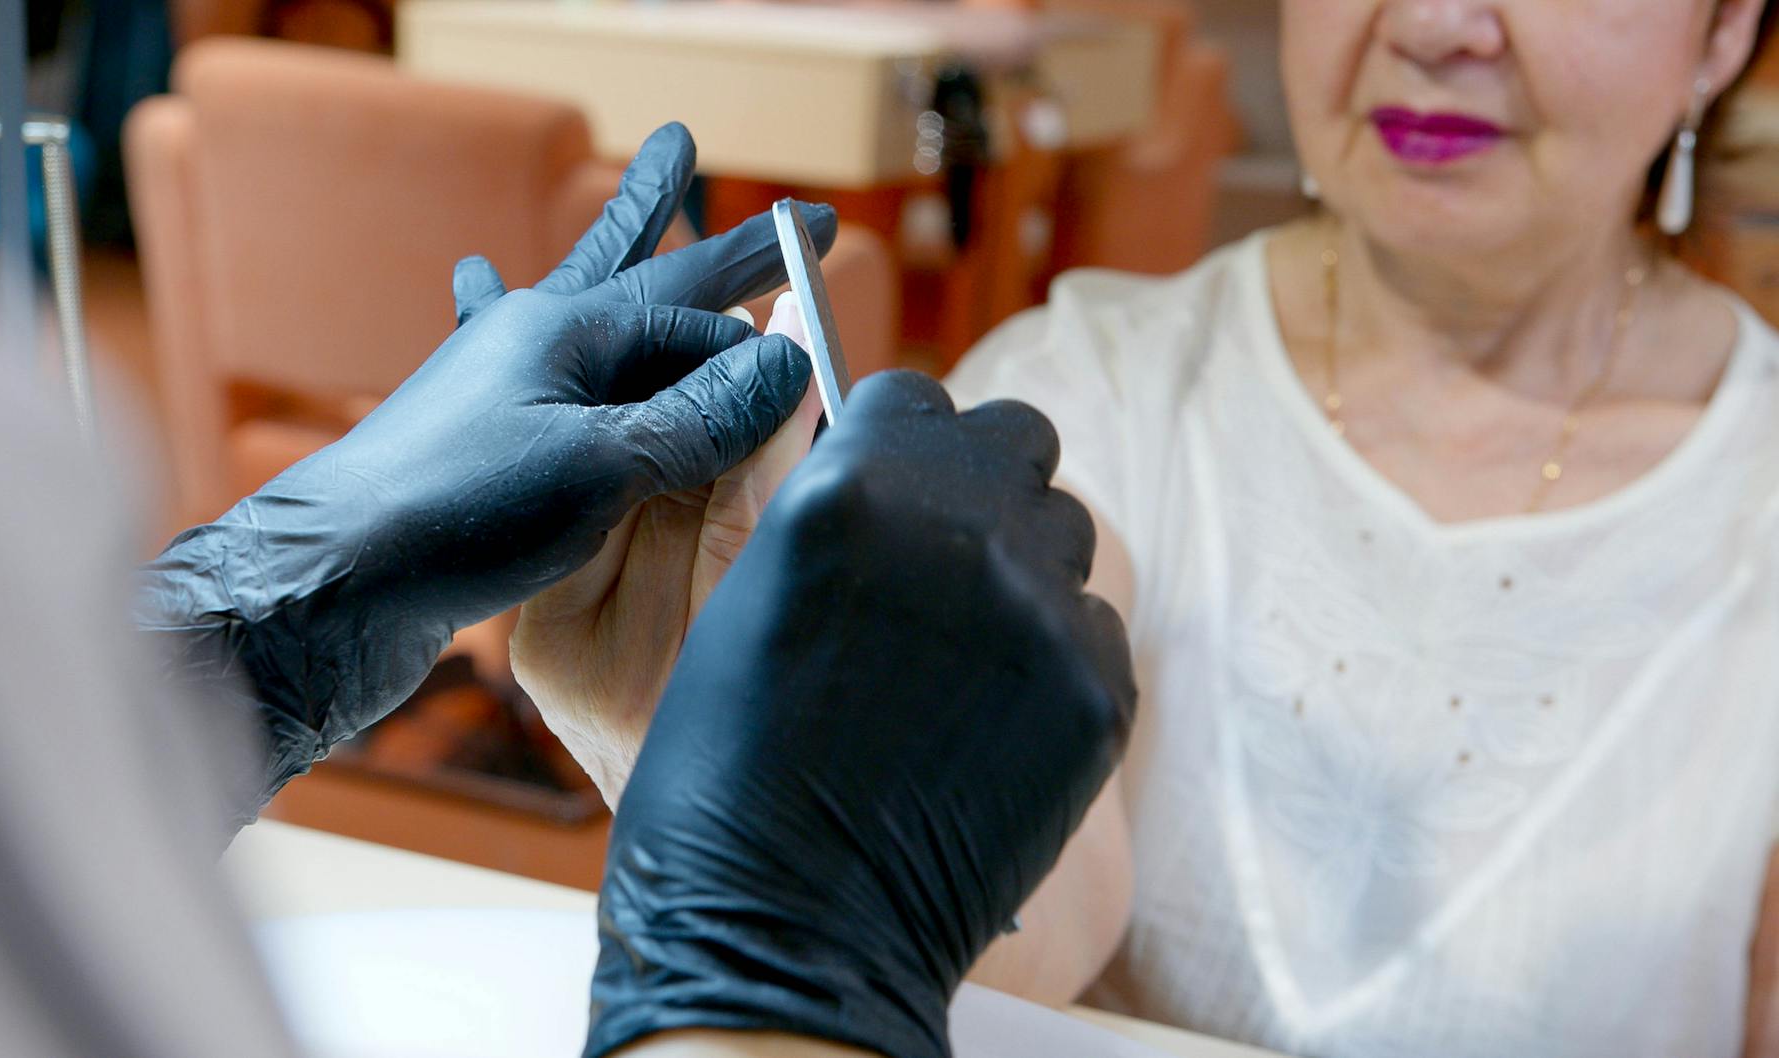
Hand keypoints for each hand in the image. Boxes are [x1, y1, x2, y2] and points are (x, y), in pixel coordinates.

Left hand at [136, 124, 827, 818]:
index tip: (813, 342)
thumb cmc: (454, 513)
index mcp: (564, 330)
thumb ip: (697, 419)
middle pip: (629, 266)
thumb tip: (789, 363)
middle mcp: (530, 341)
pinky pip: (535, 369)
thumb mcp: (600, 466)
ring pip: (585, 307)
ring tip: (641, 191)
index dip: (755, 327)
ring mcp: (498, 386)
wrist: (327, 584)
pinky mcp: (478, 442)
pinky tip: (480, 275)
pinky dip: (525, 316)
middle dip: (675, 218)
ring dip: (618, 249)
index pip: (693, 318)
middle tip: (692, 145)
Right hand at [587, 372, 1137, 1057]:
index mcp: (850, 489)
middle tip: (938, 556)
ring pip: (1065, 533)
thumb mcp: (742, 600)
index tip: (887, 480)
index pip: (913, 394)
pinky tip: (990, 720)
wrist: (788, 931)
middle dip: (980, 481)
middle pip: (1017, 440)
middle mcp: (959, 527)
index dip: (897, 439)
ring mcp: (1041, 611)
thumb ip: (824, 505)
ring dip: (1021, 567)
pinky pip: (1095, 629)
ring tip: (960, 652)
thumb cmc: (725, 775)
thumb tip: (876, 450)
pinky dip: (1054, 659)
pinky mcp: (1097, 695)